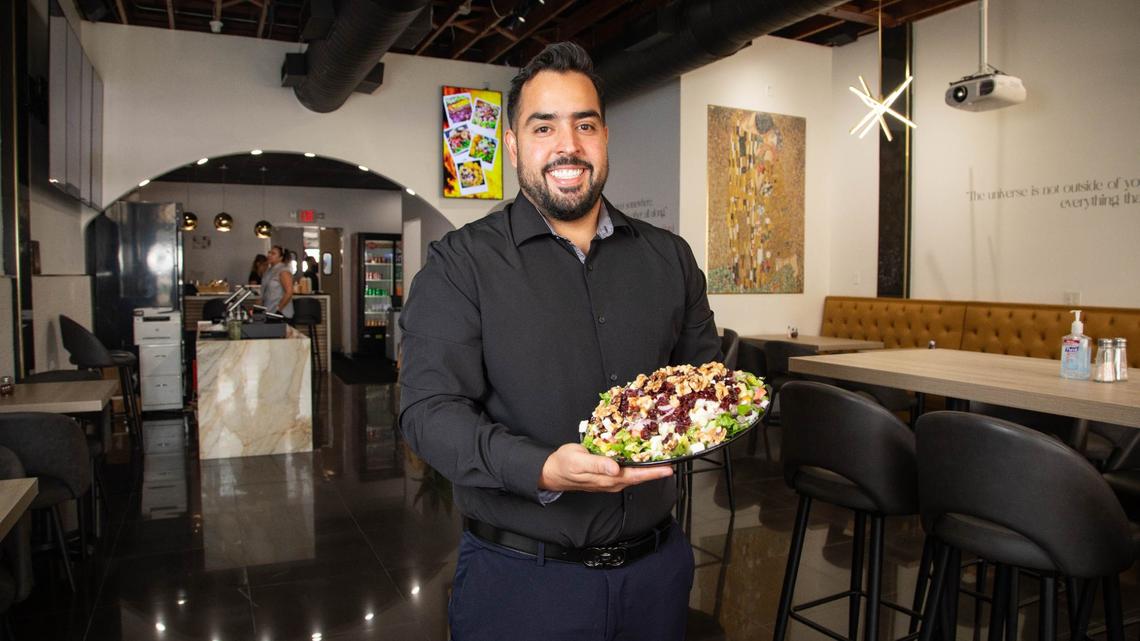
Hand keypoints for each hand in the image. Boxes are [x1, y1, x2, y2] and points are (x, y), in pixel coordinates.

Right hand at [538, 443, 672, 492]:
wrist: (553, 472)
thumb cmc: (565, 465)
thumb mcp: (579, 462)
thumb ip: (597, 465)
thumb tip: (615, 469)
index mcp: (608, 479)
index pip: (636, 476)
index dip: (653, 473)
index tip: (669, 468)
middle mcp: (612, 481)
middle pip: (639, 476)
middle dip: (656, 469)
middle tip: (672, 458)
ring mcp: (611, 479)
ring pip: (634, 474)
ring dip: (648, 467)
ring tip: (662, 457)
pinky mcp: (608, 475)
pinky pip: (626, 470)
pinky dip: (637, 464)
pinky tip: (641, 457)